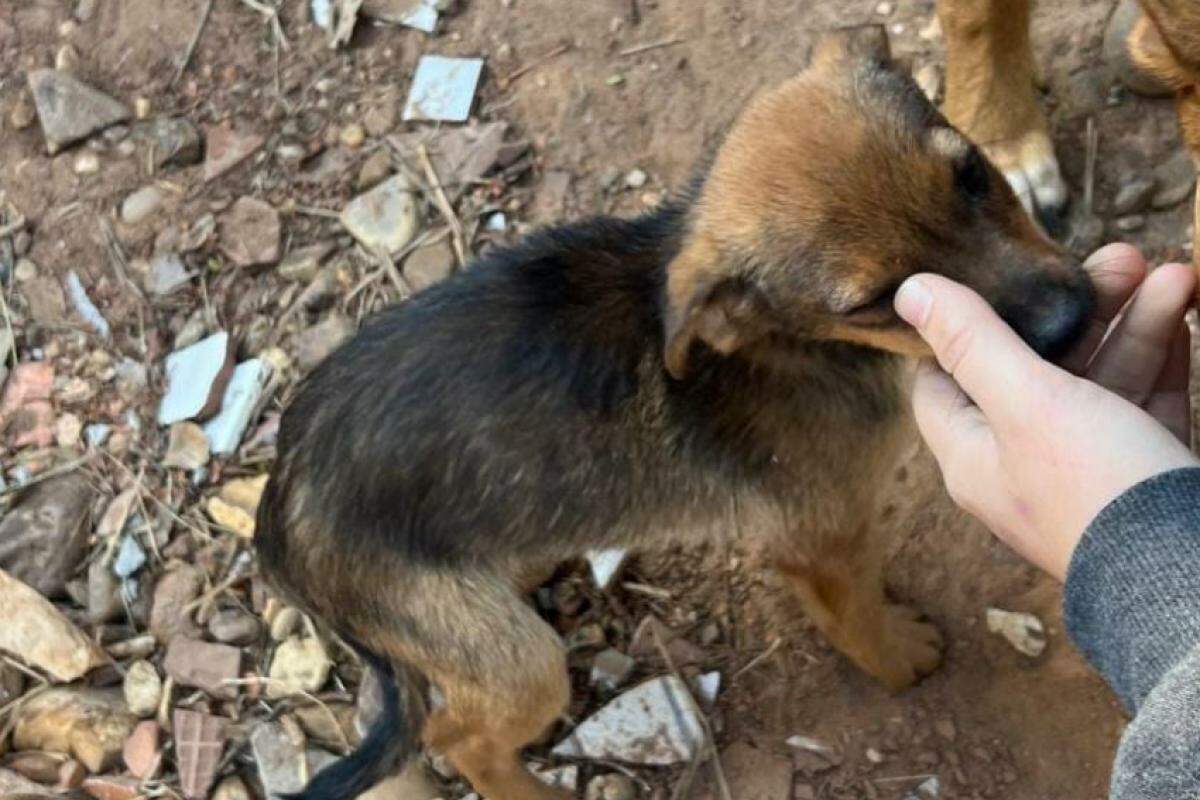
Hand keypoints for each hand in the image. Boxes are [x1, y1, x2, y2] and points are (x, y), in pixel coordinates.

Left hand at [895, 244, 1198, 580]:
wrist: (1195, 579)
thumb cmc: (1097, 491)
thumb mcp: (1025, 402)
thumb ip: (972, 343)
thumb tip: (908, 291)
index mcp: (973, 455)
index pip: (943, 380)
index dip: (962, 327)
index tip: (995, 274)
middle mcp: (1022, 465)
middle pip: (1035, 368)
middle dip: (1078, 309)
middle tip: (1118, 257)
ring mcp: (1087, 471)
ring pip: (1102, 378)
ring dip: (1134, 321)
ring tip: (1171, 269)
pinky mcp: (1144, 474)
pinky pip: (1147, 403)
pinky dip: (1164, 356)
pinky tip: (1186, 307)